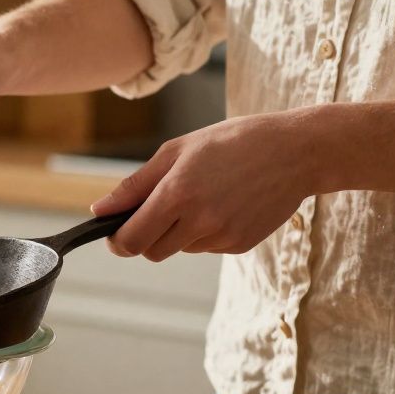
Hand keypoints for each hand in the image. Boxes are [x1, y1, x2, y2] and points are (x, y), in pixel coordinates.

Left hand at [90, 112, 320, 260]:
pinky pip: (207, 247)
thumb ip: (134, 185)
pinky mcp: (241, 244)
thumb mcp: (177, 151)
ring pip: (180, 249)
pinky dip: (204, 232)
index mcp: (177, 194)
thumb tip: (99, 210)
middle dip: (145, 236)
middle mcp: (200, 221)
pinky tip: (223, 204)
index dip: (117, 240)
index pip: (131, 240)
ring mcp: (223, 236)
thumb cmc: (232, 142)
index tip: (114, 231)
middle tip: (155, 210)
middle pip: (151, 251)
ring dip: (177, 233)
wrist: (296, 151)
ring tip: (199, 197)